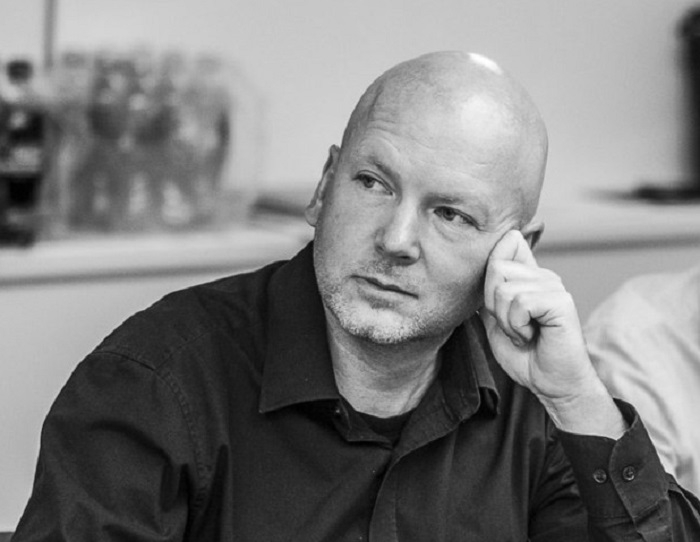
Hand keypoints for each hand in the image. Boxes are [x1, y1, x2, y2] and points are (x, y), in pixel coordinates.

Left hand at [480, 230, 625, 437]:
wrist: (552, 384)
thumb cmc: (526, 356)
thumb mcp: (496, 320)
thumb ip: (489, 294)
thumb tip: (473, 272)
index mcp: (529, 276)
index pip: (507, 243)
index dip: (491, 269)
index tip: (497, 304)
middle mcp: (543, 275)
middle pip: (497, 267)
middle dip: (494, 305)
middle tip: (513, 326)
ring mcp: (554, 286)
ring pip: (505, 290)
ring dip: (507, 321)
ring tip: (523, 334)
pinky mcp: (561, 301)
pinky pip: (521, 303)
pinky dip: (518, 327)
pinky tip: (531, 336)